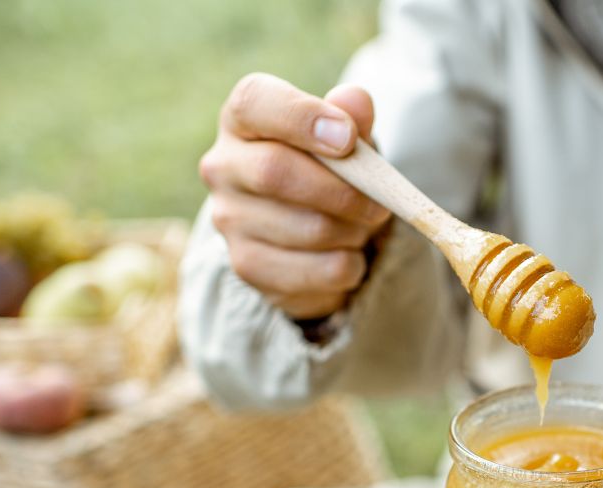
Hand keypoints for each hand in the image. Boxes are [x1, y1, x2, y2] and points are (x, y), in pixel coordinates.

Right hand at [200, 73, 391, 318]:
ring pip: (309, 228)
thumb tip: (355, 101)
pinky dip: (350, 265)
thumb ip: (353, 117)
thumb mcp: (348, 139)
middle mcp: (223, 166)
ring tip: (360, 226)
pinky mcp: (248, 266)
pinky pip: (320, 270)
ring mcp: (229, 219)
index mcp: (243, 120)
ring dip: (354, 231)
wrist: (316, 234)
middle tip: (379, 203)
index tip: (348, 138)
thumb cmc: (331, 170)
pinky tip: (345, 254)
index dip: (302, 117)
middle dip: (343, 191)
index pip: (255, 103)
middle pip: (275, 171)